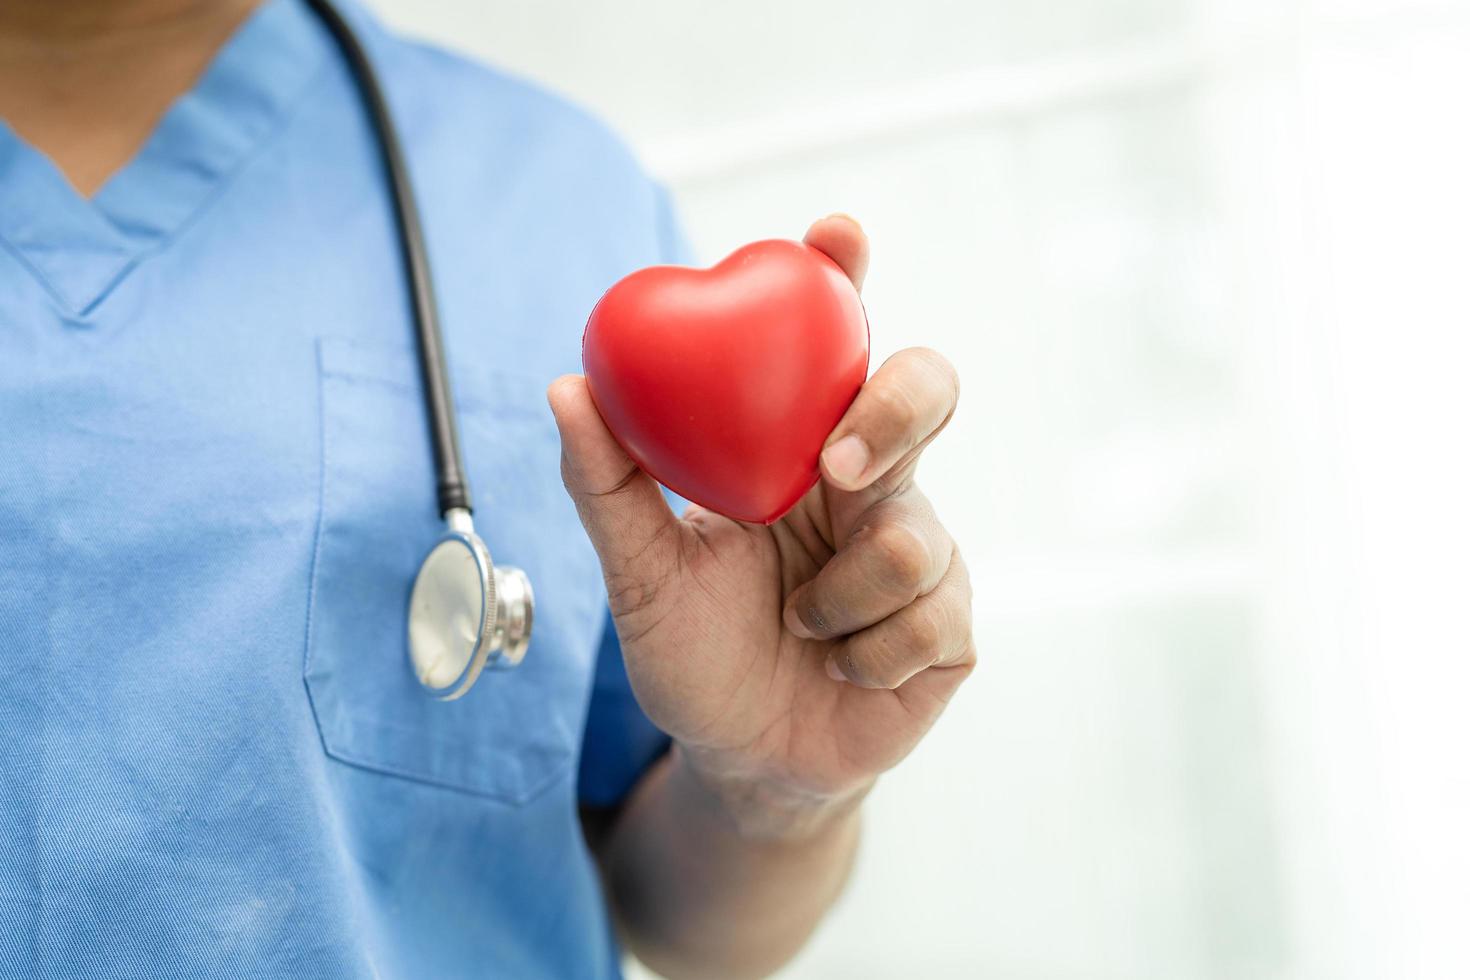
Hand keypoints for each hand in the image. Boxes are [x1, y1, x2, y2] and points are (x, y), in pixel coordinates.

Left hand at [549, 215, 973, 837]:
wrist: (745, 762)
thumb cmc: (697, 655)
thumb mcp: (640, 575)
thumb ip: (609, 487)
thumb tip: (566, 387)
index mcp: (803, 452)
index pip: (833, 345)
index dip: (843, 279)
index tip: (834, 233)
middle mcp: (871, 484)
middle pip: (924, 391)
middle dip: (893, 412)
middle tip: (835, 464)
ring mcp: (922, 550)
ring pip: (914, 534)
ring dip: (834, 597)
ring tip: (796, 626)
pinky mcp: (953, 624)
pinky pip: (927, 618)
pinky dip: (862, 653)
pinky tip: (838, 668)